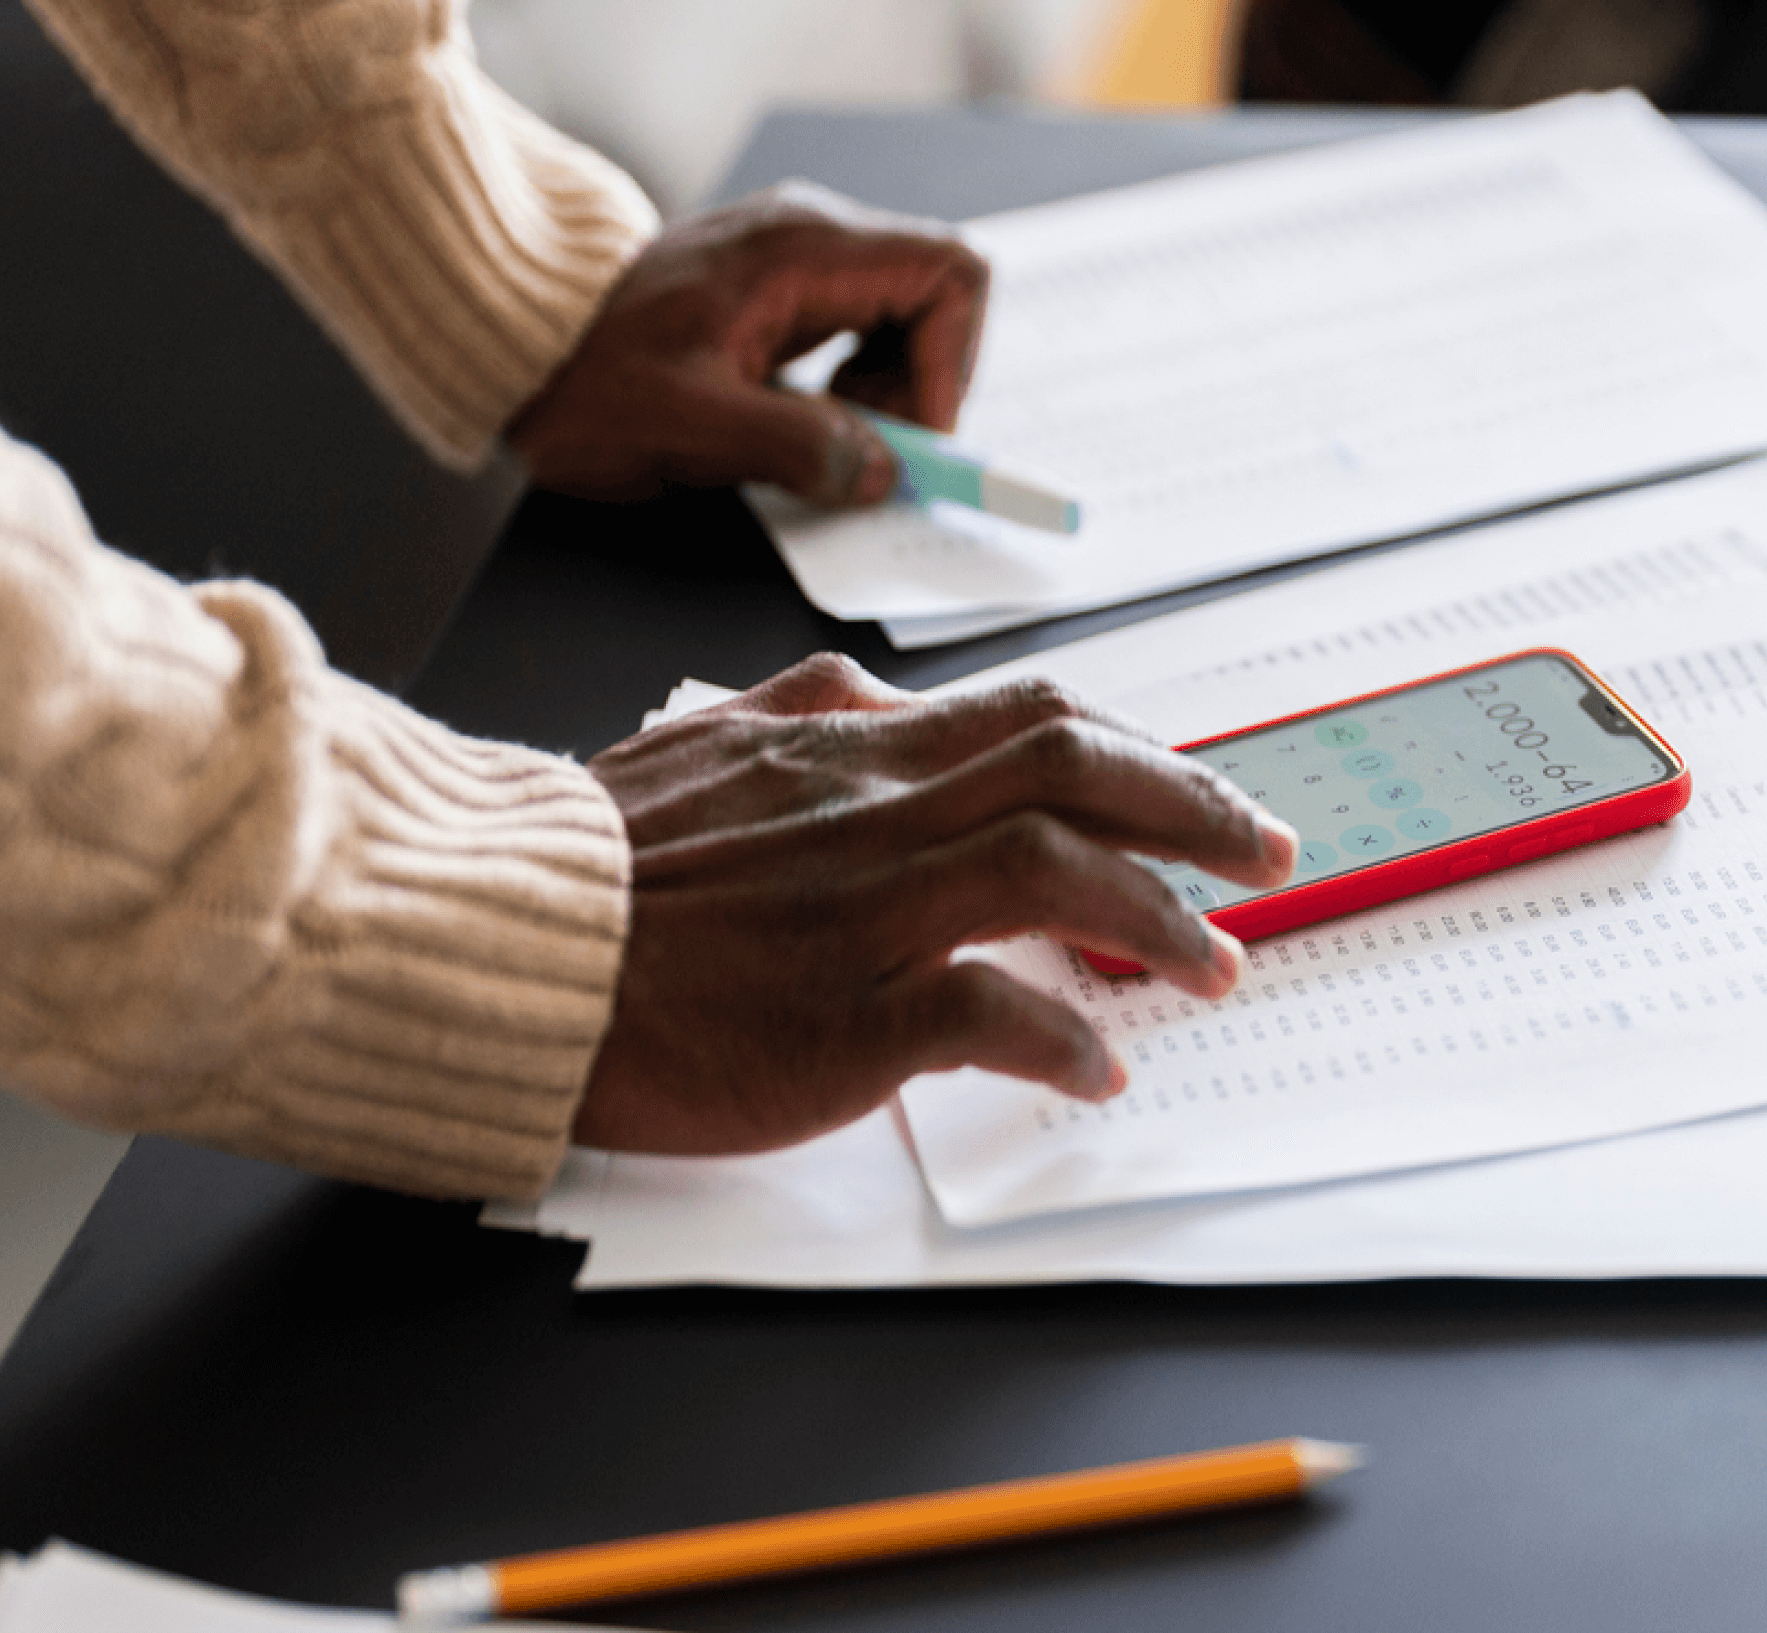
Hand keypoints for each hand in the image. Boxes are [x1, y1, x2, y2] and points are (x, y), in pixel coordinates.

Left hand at [504, 182, 989, 507]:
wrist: (507, 347)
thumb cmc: (581, 377)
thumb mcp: (689, 426)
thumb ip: (796, 447)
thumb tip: (881, 474)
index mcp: (804, 250)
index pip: (951, 276)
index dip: (952, 364)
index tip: (911, 438)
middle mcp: (811, 240)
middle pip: (936, 297)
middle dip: (923, 385)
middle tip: (870, 451)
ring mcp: (794, 263)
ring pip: (902, 319)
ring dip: (890, 392)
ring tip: (828, 440)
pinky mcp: (775, 295)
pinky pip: (856, 333)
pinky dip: (854, 388)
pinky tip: (801, 423)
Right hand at [574, 655, 1299, 1154]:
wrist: (497, 938)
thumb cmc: (585, 863)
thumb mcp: (703, 740)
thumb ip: (804, 713)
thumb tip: (876, 697)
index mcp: (848, 741)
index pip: (1038, 717)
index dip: (1143, 751)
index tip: (1201, 792)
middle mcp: (876, 805)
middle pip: (1081, 770)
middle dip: (1197, 809)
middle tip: (1269, 855)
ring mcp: (866, 906)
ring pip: (1062, 874)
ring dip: (1160, 922)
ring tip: (1216, 965)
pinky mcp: (847, 1012)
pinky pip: (994, 1015)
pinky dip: (1064, 1039)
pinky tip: (1098, 1068)